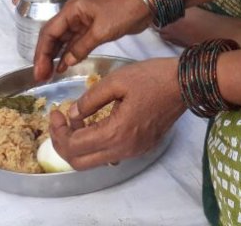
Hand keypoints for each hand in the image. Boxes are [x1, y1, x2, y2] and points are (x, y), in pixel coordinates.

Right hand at [33, 0, 151, 79]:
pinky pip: (74, 43)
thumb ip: (80, 47)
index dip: (41, 52)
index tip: (38, 70)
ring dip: (54, 57)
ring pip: (62, 41)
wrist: (145, 5)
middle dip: (44, 56)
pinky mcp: (92, 29)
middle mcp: (73, 14)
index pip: (49, 32)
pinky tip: (62, 67)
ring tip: (48, 75)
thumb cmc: (123, 12)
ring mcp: (82, 22)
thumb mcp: (101, 31)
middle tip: (40, 76)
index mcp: (72, 9)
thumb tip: (64, 62)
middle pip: (52, 36)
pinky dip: (67, 54)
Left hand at [49, 58, 184, 168]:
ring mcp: (133, 151)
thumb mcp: (116, 80)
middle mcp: (123, 149)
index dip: (58, 130)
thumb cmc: (153, 78)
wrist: (186, 83)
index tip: (54, 112)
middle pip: (80, 162)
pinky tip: (94, 123)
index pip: (74, 145)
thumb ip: (90, 99)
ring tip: (76, 119)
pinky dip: (95, 144)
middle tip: (58, 122)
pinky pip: (110, 154)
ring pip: (94, 161)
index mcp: (116, 132)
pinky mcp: (140, 147)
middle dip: (63, 143)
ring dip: (79, 145)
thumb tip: (73, 113)